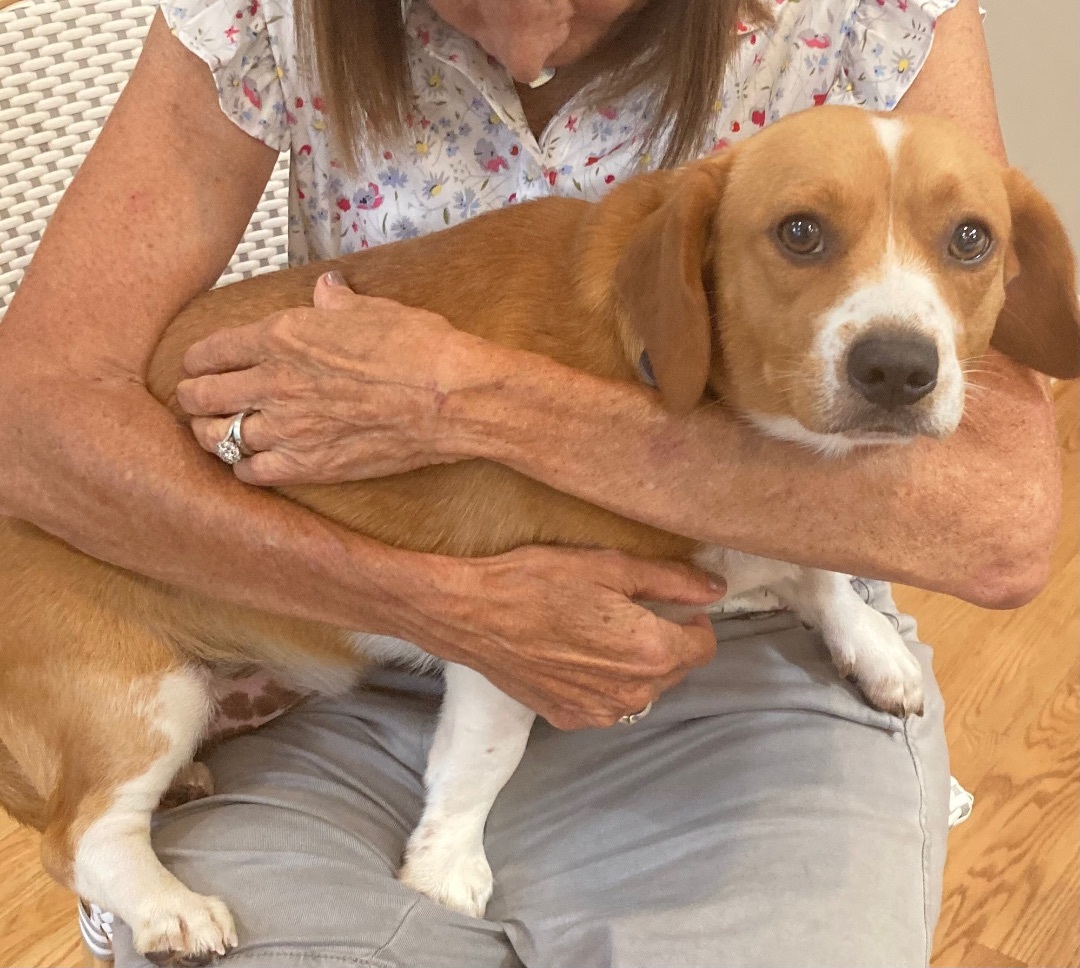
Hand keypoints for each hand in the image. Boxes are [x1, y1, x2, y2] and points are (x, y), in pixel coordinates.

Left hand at [178, 272, 493, 484]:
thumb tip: (326, 287)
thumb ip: (335, 302)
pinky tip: (252, 462)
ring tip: (216, 433)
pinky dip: (245, 468)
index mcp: (280, 336)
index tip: (197, 366)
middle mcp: (273, 383)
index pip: (210, 350)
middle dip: (193, 397)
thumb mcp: (372, 309)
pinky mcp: (309, 465)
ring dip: (213, 434)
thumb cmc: (416, 348)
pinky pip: (252, 472)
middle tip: (196, 400)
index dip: (197, 360)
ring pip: (219, 437)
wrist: (447, 398)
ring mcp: (288, 428)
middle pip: (202, 395)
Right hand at [421, 546, 722, 729]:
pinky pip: (606, 703)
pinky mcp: (568, 718)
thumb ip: (671, 580)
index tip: (676, 605)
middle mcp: (631, 692)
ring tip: (601, 632)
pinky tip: (576, 654)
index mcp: (650, 651)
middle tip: (632, 610)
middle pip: (675, 670)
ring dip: (636, 665)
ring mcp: (599, 711)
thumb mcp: (609, 566)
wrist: (472, 614)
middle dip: (666, 642)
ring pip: (642, 690)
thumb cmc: (536, 582)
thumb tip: (715, 589)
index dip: (696, 622)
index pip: (703, 647)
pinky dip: (603, 682)